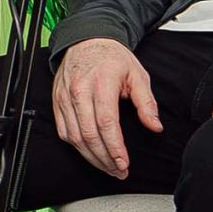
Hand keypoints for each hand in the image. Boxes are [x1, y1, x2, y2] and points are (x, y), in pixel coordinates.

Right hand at [50, 39, 163, 178]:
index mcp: (101, 84)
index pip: (106, 124)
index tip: (124, 163)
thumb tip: (154, 126)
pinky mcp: (57, 102)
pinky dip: (75, 146)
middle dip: (104, 159)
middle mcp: (79, 91)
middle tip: (118, 171)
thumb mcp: (137, 75)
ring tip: (106, 167)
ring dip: (91, 156)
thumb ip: (146, 102)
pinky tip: (89, 152)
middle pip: (89, 135)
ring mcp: (65, 98)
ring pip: (74, 137)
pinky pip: (63, 131)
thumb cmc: (112, 58)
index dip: (115, 148)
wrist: (86, 40)